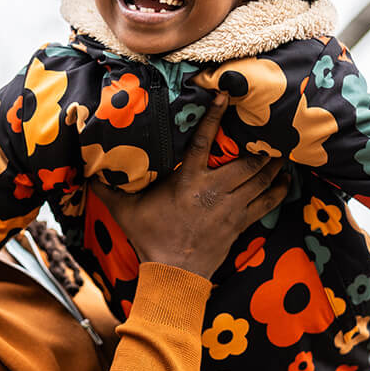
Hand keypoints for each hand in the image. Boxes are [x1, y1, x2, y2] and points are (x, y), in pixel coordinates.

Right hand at [90, 93, 287, 278]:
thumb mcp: (124, 210)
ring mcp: (230, 208)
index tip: (226, 97)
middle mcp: (213, 190)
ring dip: (272, 165)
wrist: (174, 273)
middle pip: (246, 161)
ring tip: (282, 149)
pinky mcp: (240, 224)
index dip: (215, 117)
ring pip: (260, 180)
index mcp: (188, 181)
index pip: (203, 142)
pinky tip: (285, 180)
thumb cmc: (150, 236)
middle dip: (260, 145)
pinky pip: (266, 203)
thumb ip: (107, 188)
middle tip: (269, 128)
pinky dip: (278, 190)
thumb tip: (84, 171)